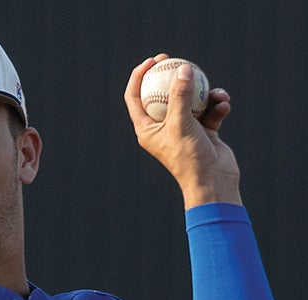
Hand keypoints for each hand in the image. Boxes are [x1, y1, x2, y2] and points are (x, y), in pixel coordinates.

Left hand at [124, 54, 241, 208]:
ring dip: (206, 93)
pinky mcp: (203, 130)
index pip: (135, 98)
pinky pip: (209, 109)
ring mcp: (183, 128)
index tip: (152, 60)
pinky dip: (217, 105)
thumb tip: (182, 69)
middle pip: (162, 94)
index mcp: (147, 128)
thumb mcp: (182, 124)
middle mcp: (162, 127)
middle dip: (171, 76)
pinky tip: (224, 105)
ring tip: (216, 93)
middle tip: (177, 60)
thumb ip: (180, 96)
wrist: (214, 181)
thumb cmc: (189, 157)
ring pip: (191, 100)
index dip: (139, 76)